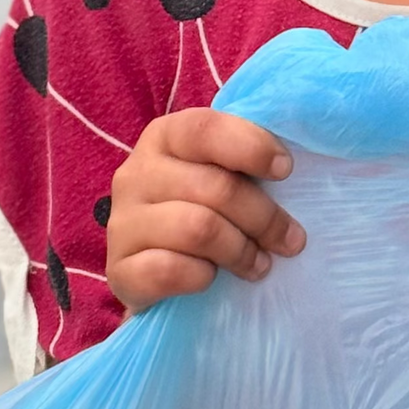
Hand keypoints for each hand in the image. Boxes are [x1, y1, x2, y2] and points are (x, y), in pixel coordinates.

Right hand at [106, 107, 305, 310]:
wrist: (157, 271)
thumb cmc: (204, 210)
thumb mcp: (220, 172)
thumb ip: (245, 158)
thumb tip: (289, 161)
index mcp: (164, 137)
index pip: (205, 129)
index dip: (251, 147)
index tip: (286, 169)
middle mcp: (135, 174)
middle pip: (215, 188)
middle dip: (264, 217)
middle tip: (290, 240)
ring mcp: (121, 223)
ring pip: (198, 229)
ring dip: (241, 250)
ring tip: (260, 264)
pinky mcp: (118, 270)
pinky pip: (170, 270)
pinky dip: (202, 277)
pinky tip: (212, 279)